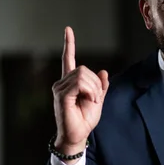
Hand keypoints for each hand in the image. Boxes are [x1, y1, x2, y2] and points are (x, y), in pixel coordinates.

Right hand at [52, 26, 108, 157]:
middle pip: (83, 69)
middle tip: (96, 98)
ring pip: (83, 75)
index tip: (68, 29)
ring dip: (94, 88)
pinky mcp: (62, 95)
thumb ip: (100, 86)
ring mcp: (60, 88)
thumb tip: (104, 71)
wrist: (78, 135)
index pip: (68, 59)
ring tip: (92, 101)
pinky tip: (90, 100)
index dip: (69, 44)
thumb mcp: (98, 100)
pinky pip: (79, 83)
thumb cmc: (85, 120)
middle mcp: (62, 83)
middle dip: (96, 82)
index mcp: (70, 82)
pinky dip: (89, 91)